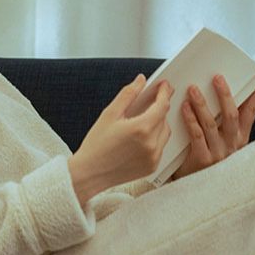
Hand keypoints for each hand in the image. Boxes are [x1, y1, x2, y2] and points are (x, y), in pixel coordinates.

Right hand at [68, 74, 173, 204]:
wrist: (89, 174)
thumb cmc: (96, 144)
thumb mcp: (109, 114)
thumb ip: (128, 94)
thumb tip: (141, 80)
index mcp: (141, 128)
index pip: (162, 105)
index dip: (164, 93)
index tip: (164, 86)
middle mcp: (151, 144)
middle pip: (164, 118)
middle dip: (159, 107)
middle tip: (150, 100)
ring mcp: (153, 157)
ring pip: (165, 132)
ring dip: (158, 123)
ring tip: (142, 120)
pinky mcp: (152, 166)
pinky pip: (160, 146)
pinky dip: (155, 138)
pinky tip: (140, 137)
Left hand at [170, 74, 254, 180]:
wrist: (197, 188)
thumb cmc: (210, 159)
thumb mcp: (225, 142)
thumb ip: (228, 122)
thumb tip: (232, 97)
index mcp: (240, 138)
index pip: (251, 113)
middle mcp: (232, 145)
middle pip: (231, 116)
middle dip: (225, 95)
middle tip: (217, 78)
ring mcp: (218, 153)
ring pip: (211, 124)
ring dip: (202, 104)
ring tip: (193, 89)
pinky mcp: (203, 159)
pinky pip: (197, 135)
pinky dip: (191, 120)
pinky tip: (184, 108)